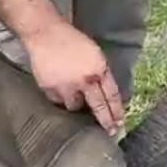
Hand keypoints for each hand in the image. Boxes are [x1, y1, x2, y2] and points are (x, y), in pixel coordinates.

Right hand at [23, 20, 125, 135]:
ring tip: (74, 96)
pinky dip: (60, 97)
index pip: (111, 95)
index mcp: (98, 69)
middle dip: (106, 121)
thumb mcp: (94, 53)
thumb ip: (100, 73)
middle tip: (111, 132)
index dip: (117, 111)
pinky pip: (58, 100)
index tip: (120, 123)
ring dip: (77, 104)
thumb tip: (105, 93)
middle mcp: (84, 80)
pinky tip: (59, 87)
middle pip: (98, 107)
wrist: (45, 34)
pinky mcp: (49, 90)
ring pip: (74, 107)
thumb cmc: (71, 40)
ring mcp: (66, 87)